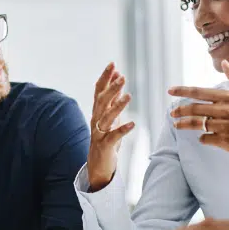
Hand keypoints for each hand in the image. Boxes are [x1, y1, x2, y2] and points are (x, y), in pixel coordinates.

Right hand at [87, 62, 134, 190]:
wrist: (97, 165)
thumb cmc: (106, 139)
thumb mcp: (110, 117)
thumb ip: (113, 99)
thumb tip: (118, 79)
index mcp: (97, 111)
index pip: (99, 90)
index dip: (105, 77)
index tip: (112, 64)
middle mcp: (96, 120)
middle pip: (101, 101)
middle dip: (111, 88)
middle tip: (122, 77)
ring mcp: (99, 133)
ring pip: (106, 117)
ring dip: (117, 106)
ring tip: (128, 96)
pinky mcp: (104, 146)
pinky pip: (113, 137)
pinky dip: (122, 130)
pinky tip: (132, 124)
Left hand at [169, 59, 228, 182]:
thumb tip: (224, 62)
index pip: (200, 92)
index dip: (182, 91)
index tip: (170, 90)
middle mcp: (225, 110)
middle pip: (194, 108)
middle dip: (180, 110)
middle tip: (172, 113)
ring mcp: (224, 126)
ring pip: (196, 123)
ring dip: (184, 124)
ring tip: (177, 125)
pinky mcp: (224, 141)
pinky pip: (205, 138)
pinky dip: (203, 138)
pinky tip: (205, 138)